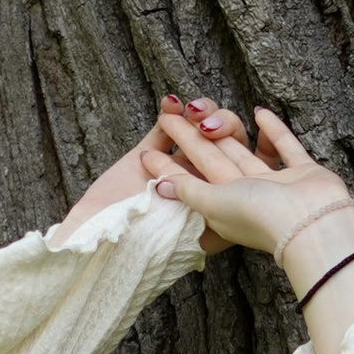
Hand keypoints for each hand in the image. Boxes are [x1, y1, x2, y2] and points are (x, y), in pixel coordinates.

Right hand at [57, 95, 241, 249]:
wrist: (92, 238)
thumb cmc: (136, 248)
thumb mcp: (180, 242)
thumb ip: (205, 233)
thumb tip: (234, 226)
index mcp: (216, 211)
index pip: (247, 177)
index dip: (261, 150)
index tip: (256, 137)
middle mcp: (201, 188)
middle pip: (231, 147)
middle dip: (226, 127)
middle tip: (209, 127)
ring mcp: (176, 169)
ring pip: (204, 132)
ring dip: (203, 115)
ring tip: (191, 111)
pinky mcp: (151, 155)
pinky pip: (168, 128)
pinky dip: (172, 113)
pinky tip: (169, 104)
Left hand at [141, 99, 353, 282]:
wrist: (312, 223)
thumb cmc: (260, 216)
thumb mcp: (213, 203)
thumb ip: (188, 192)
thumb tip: (159, 186)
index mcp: (222, 204)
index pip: (188, 178)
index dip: (167, 165)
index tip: (146, 149)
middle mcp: (247, 195)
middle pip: (212, 159)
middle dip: (188, 137)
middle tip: (167, 114)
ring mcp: (276, 184)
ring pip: (243, 150)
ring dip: (226, 129)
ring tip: (206, 108)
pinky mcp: (303, 173)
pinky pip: (284, 147)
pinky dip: (273, 131)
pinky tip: (259, 112)